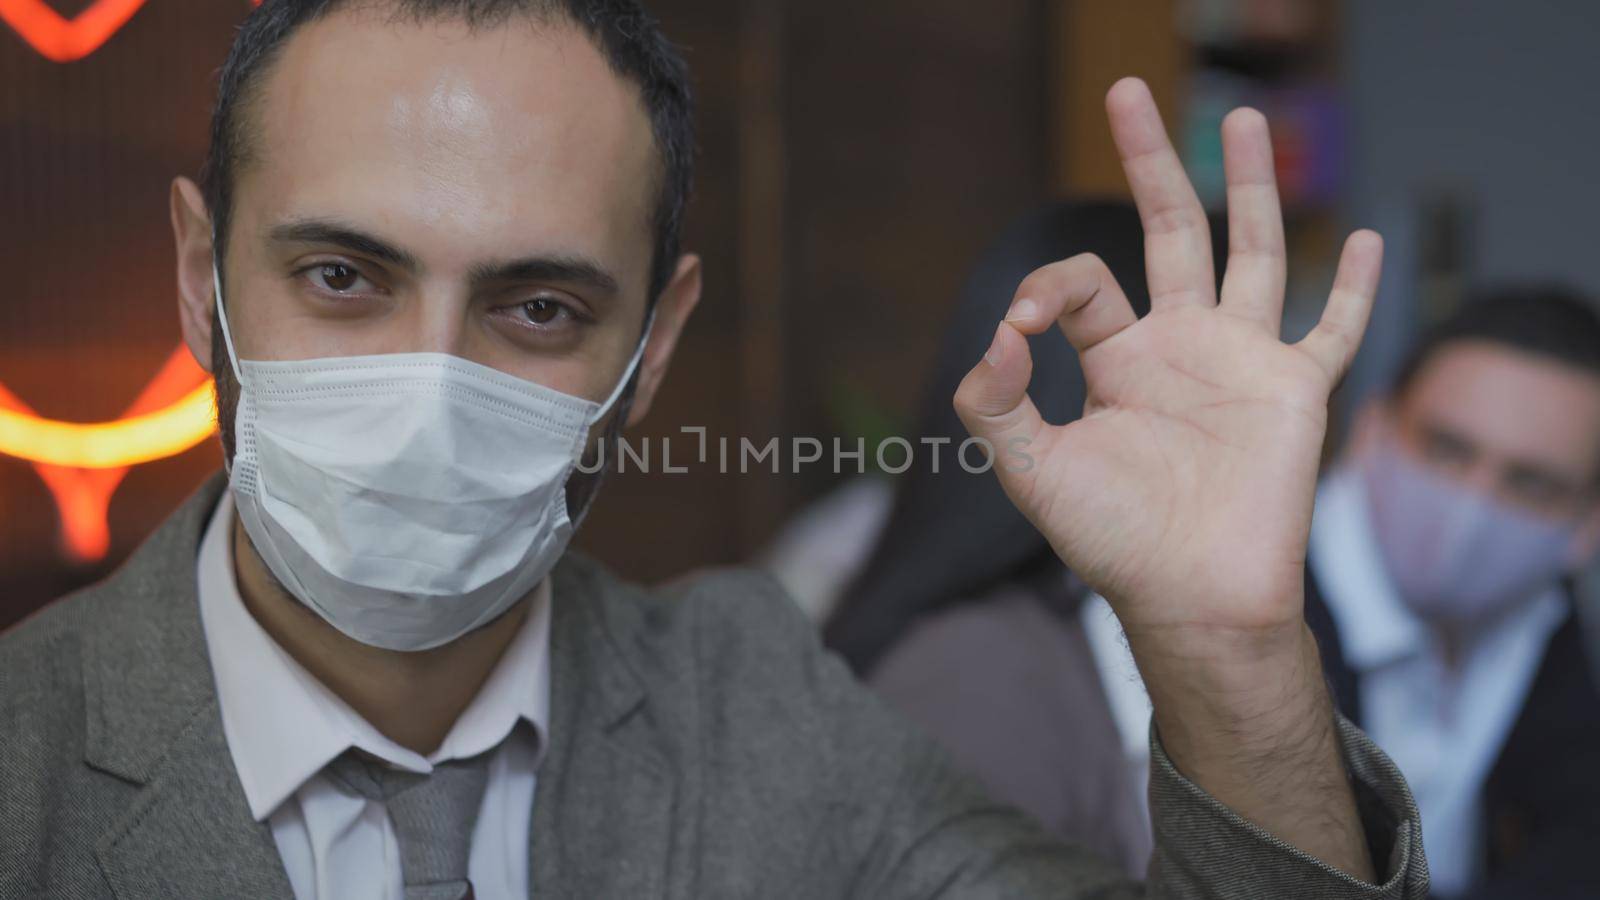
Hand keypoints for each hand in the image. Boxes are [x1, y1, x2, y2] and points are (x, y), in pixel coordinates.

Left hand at [953, 77, 1381, 879]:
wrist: (1190, 599)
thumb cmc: (1112, 543)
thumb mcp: (1032, 472)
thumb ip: (994, 407)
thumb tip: (987, 341)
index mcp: (1115, 360)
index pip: (1080, 285)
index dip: (1044, 287)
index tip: (1017, 327)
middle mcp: (1179, 348)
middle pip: (1169, 230)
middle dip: (1149, 163)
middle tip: (1128, 92)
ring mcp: (1241, 363)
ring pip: (1251, 252)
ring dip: (1251, 186)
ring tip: (1243, 118)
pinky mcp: (1296, 392)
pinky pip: (1331, 330)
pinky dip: (1351, 290)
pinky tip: (1367, 240)